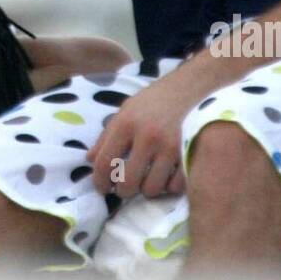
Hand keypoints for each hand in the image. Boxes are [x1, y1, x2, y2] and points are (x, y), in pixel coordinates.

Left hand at [87, 62, 214, 199]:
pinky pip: (175, 187)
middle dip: (123, 191)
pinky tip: (166, 176)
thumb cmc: (154, 101)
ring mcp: (171, 146)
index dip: (100, 181)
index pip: (105, 163)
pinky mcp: (190, 154)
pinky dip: (168, 186)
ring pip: (151, 189)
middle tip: (125, 187)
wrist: (190, 87)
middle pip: (128, 182)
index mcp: (126, 124)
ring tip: (147, 179)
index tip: (103, 188)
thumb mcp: (125, 111)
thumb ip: (106, 136)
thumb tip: (90, 160)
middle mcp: (148, 136)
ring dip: (146, 189)